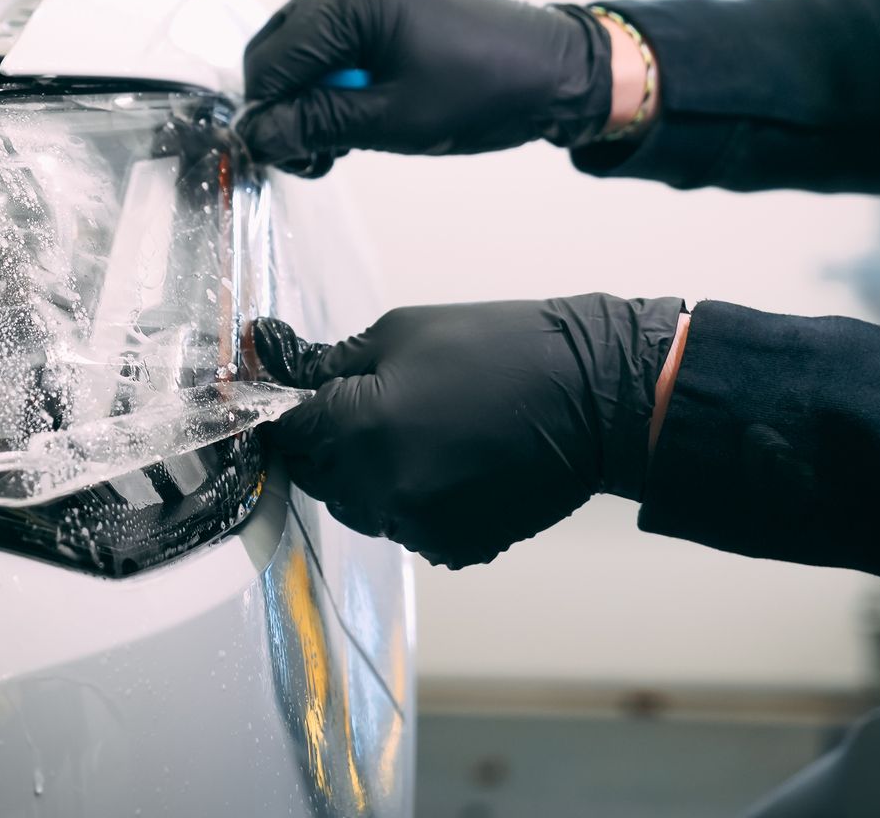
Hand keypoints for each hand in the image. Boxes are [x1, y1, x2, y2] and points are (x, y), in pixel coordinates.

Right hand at [238, 0, 613, 173]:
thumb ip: (316, 125)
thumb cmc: (487, 90)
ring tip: (341, 138)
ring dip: (310, 95)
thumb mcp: (392, 120)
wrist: (555, 70)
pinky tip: (357, 110)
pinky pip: (333, 37)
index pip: (272, 59)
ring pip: (302, 45)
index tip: (278, 156)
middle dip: (287, 104)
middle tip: (313, 153)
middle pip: (280, 47)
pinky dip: (335, 77)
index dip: (267, 113)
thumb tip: (257, 136)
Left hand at [254, 296, 683, 567]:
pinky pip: (407, 526)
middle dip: (329, 447)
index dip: (289, 417)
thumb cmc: (499, 349)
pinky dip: (413, 501)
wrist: (592, 395)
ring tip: (418, 433)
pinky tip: (449, 463)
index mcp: (360, 427)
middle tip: (366, 412)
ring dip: (370, 477)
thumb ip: (334, 364)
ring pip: (362, 507)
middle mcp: (382, 487)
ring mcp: (419, 524)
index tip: (300, 404)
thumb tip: (286, 374)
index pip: (289, 436)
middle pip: (320, 478)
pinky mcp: (455, 546)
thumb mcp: (401, 332)